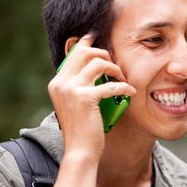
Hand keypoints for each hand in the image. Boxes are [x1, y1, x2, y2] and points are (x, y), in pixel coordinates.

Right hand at [48, 33, 135, 160]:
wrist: (80, 151)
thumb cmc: (82, 130)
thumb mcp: (74, 104)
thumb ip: (78, 87)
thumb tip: (93, 70)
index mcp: (57, 83)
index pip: (73, 54)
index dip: (86, 43)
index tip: (95, 36)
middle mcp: (61, 83)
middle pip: (86, 52)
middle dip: (105, 55)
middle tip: (116, 68)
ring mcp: (71, 89)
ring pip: (99, 63)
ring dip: (116, 70)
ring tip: (123, 81)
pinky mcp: (85, 98)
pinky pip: (111, 85)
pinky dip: (124, 88)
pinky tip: (130, 93)